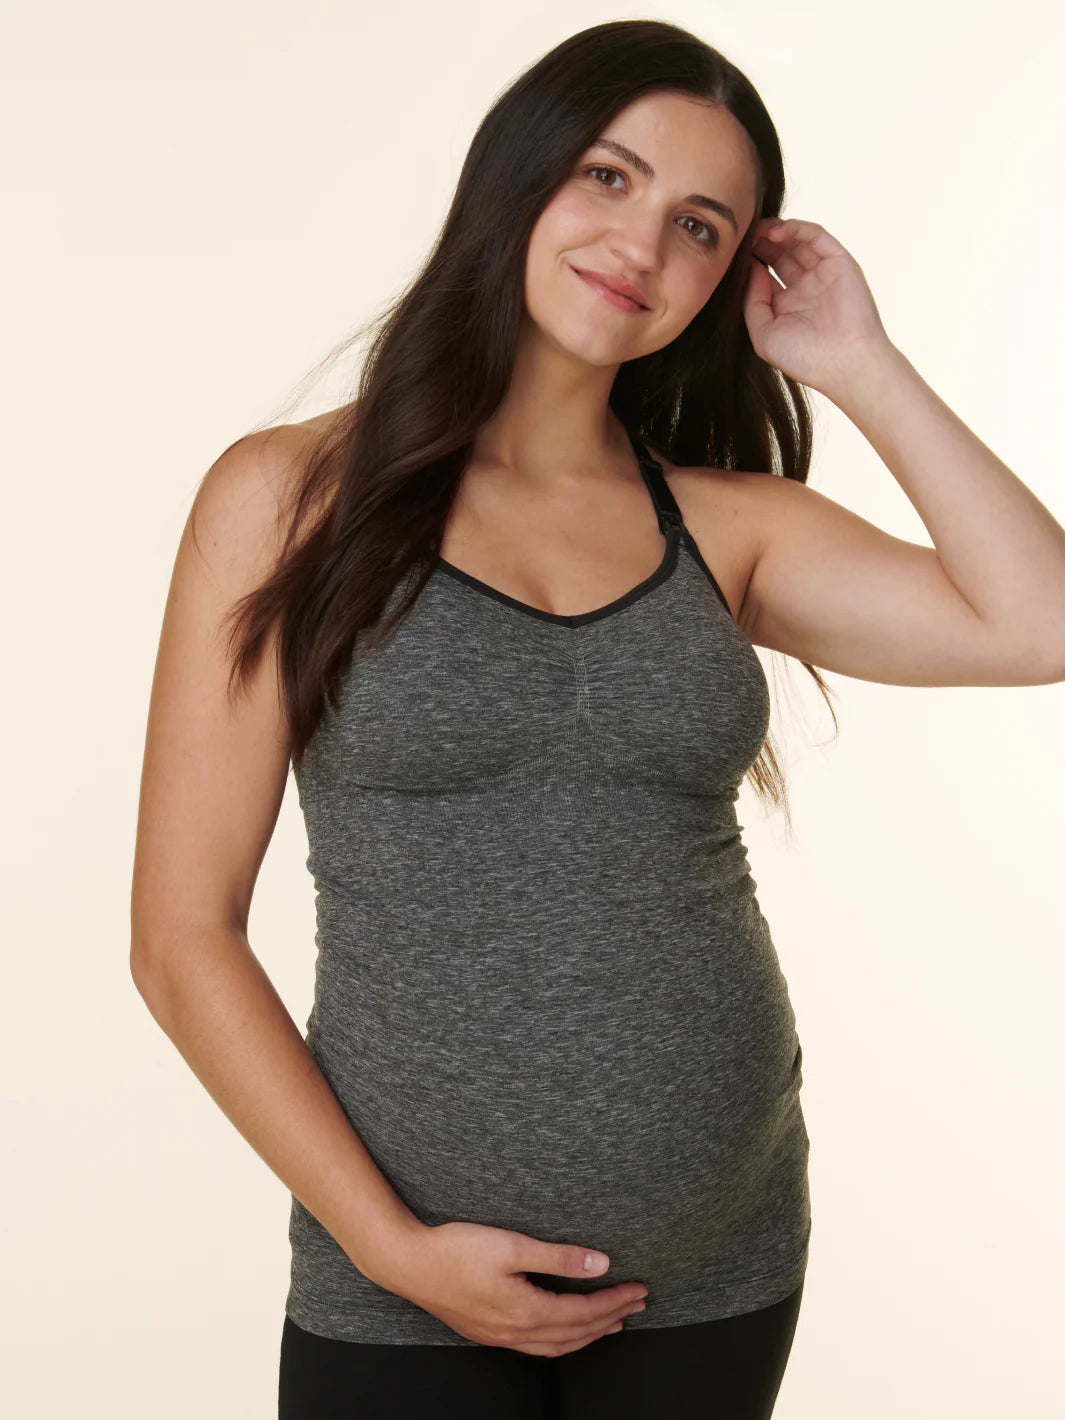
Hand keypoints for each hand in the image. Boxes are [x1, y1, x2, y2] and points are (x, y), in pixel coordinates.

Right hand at [381, 1219, 649, 1355]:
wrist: (408, 1263)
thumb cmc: (457, 1249)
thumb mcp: (512, 1245)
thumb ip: (558, 1256)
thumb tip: (601, 1263)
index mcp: (527, 1312)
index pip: (584, 1313)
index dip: (615, 1301)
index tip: (640, 1289)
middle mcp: (516, 1332)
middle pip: (575, 1334)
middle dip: (610, 1319)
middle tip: (638, 1305)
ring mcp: (500, 1337)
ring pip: (556, 1346)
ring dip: (588, 1335)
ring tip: (611, 1323)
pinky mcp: (487, 1332)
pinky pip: (536, 1347)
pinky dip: (561, 1341)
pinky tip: (562, 1332)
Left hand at [744, 217, 893, 398]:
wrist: (845, 364)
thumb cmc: (806, 358)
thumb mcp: (764, 334)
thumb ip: (752, 302)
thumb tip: (751, 270)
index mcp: (786, 306)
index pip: (764, 275)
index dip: (748, 262)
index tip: (731, 256)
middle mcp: (804, 288)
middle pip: (778, 255)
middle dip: (760, 243)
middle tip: (742, 236)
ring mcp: (822, 274)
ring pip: (796, 242)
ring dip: (775, 231)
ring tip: (756, 229)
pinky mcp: (839, 263)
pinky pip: (817, 237)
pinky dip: (797, 228)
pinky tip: (776, 231)